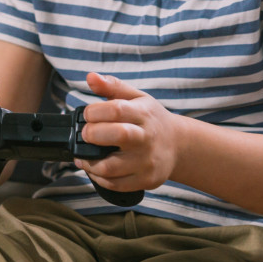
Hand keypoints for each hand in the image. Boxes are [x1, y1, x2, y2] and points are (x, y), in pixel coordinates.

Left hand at [76, 71, 183, 194]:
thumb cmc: (151, 119)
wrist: (179, 145)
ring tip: (84, 156)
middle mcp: (147, 138)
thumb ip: (112, 87)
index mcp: (143, 114)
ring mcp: (147, 161)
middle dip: (92, 134)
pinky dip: (99, 179)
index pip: (116, 110)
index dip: (94, 112)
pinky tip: (95, 169)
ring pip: (110, 167)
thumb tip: (90, 77)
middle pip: (117, 135)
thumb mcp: (136, 98)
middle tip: (87, 134)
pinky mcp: (146, 180)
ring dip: (89, 163)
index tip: (88, 115)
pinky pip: (115, 184)